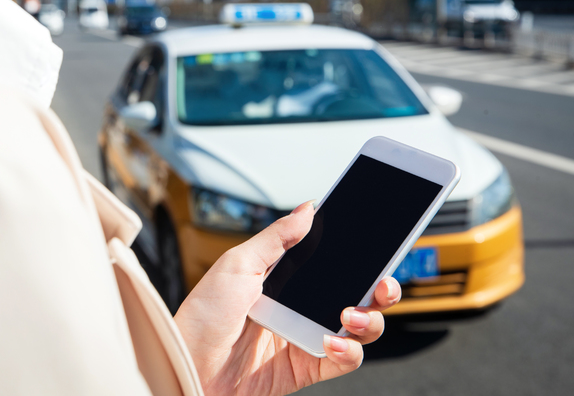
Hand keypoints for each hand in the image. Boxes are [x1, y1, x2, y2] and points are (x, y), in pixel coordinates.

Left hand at [173, 201, 400, 395]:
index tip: (380, 241)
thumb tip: (308, 208)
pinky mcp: (308, 366)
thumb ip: (276, 238)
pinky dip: (349, 351)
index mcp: (286, 276)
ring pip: (361, 326)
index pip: (333, 260)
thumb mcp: (237, 264)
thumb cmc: (203, 315)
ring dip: (370, 319)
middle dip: (381, 286)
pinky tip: (333, 341)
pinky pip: (345, 359)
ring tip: (352, 315)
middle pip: (358, 292)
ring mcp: (307, 334)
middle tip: (383, 283)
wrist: (190, 366)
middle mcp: (302, 304)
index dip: (360, 253)